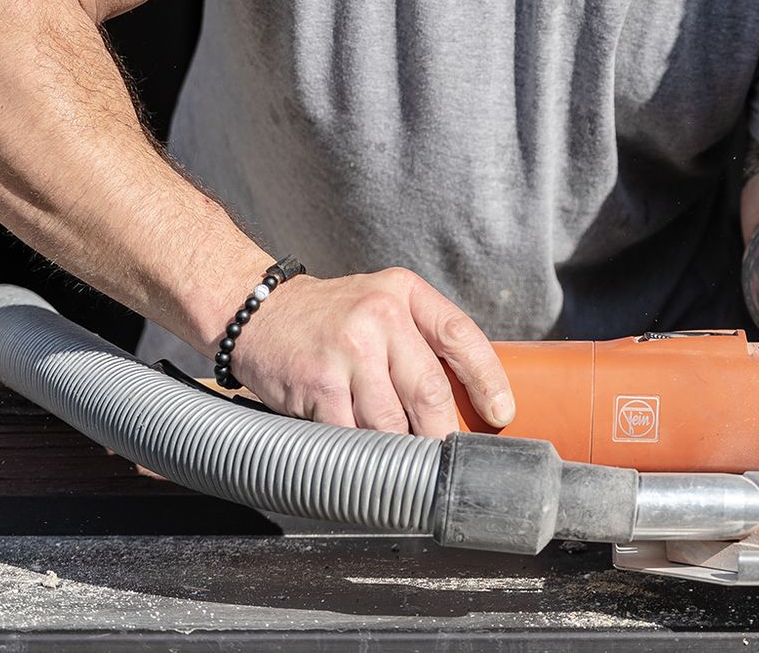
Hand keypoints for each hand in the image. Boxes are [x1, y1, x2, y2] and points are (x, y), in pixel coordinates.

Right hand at [225, 267, 513, 436]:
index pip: (460, 335)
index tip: (501, 413)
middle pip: (429, 390)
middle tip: (447, 456)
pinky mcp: (319, 384)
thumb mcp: (381, 305)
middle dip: (442, 433)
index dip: (487, 379)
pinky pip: (353, 435)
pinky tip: (367, 462)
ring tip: (408, 465)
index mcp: (404, 292)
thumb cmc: (330, 318)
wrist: (257, 312)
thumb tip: (466, 400)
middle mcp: (379, 316)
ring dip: (402, 451)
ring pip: (391, 422)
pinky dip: (363, 456)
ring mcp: (348, 350)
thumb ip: (418, 339)